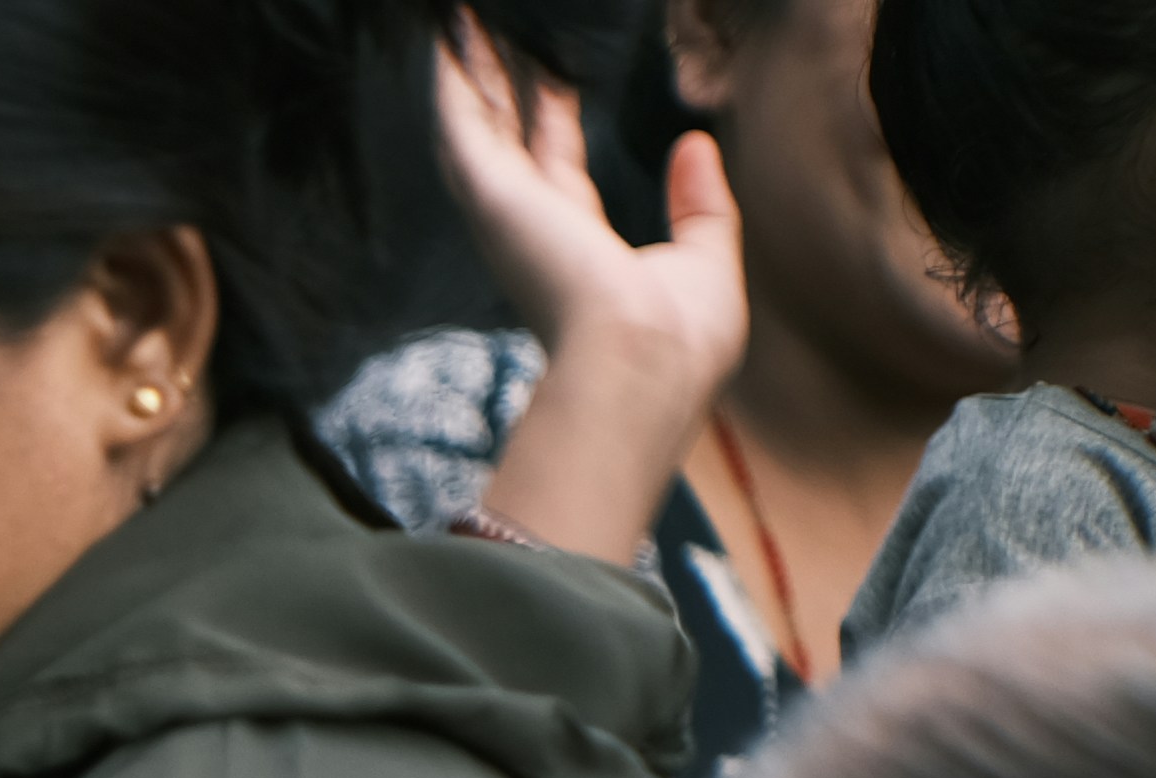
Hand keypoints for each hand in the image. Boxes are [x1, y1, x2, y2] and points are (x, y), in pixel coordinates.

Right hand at [427, 24, 741, 566]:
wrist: (639, 364)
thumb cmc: (677, 337)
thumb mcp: (708, 258)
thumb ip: (700, 204)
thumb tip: (692, 146)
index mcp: (578, 246)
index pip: (560, 167)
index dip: (555, 119)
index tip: (556, 79)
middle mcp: (532, 228)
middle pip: (508, 138)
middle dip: (500, 88)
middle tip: (491, 37)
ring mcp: (507, 213)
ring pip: (478, 124)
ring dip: (467, 73)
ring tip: (460, 22)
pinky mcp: (494, 198)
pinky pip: (463, 125)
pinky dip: (451, 84)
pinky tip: (447, 39)